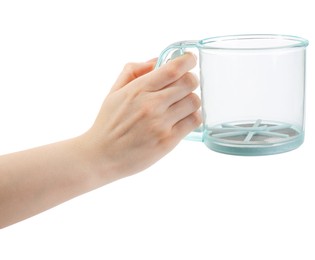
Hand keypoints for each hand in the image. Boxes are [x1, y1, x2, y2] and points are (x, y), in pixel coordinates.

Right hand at [79, 53, 200, 181]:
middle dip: (190, 80)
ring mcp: (161, 124)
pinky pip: (193, 122)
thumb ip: (133, 71)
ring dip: (191, 100)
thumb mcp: (114, 92)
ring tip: (182, 104)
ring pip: (194, 102)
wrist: (101, 156)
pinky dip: (192, 117)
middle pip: (189, 83)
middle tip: (185, 85)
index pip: (173, 69)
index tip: (189, 59)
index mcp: (138, 89)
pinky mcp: (168, 141)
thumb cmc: (108, 123)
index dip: (187, 61)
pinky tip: (183, 118)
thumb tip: (156, 60)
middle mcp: (151, 105)